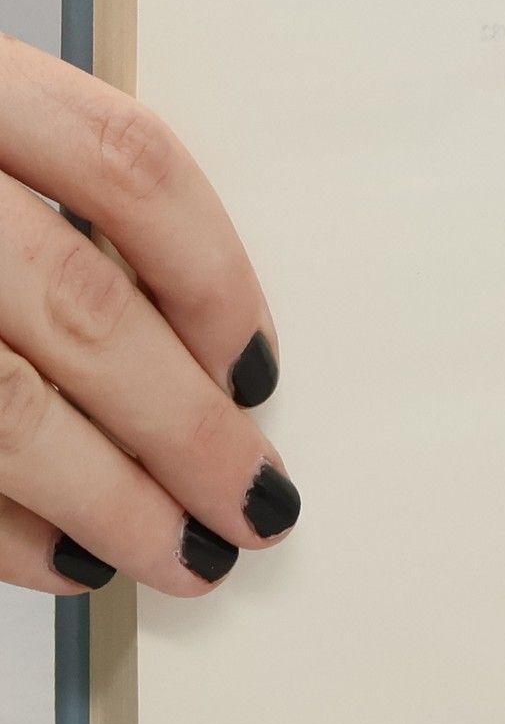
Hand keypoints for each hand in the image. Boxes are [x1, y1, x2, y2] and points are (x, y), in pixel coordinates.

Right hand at [0, 36, 297, 598]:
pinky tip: (62, 559)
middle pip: (80, 306)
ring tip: (180, 553)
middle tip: (253, 502)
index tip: (260, 368)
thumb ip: (48, 207)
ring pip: (3, 406)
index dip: (215, 276)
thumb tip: (201, 355)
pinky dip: (0, 531)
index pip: (126, 163)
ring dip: (108, 499)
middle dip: (186, 427)